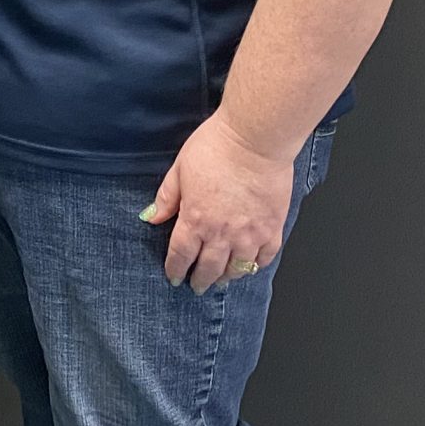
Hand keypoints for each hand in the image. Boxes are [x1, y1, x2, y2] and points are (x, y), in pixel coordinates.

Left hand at [143, 112, 297, 293]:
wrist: (255, 139)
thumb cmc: (216, 147)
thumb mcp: (180, 169)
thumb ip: (167, 197)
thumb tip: (152, 217)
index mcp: (195, 220)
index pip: (180, 255)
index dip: (175, 269)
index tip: (174, 277)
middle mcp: (222, 233)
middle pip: (208, 269)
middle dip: (200, 281)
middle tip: (196, 286)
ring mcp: (249, 234)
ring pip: (236, 270)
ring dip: (226, 277)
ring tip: (221, 279)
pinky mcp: (272, 229)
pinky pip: (264, 258)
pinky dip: (255, 266)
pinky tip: (249, 265)